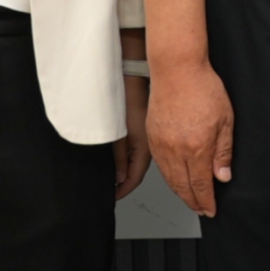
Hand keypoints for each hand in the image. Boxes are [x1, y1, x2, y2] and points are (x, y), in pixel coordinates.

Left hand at [114, 72, 152, 200]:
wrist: (138, 73)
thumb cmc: (130, 97)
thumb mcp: (121, 132)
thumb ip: (120, 157)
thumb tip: (120, 178)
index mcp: (146, 148)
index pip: (135, 178)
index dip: (124, 190)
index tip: (114, 196)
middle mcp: (154, 146)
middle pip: (140, 172)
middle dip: (129, 184)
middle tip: (116, 193)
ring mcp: (155, 137)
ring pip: (143, 162)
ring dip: (132, 172)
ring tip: (119, 181)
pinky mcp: (152, 128)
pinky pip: (144, 151)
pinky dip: (134, 159)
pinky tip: (127, 160)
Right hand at [149, 60, 235, 217]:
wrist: (177, 69)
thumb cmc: (203, 88)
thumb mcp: (226, 120)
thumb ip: (223, 151)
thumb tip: (222, 176)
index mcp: (197, 147)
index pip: (200, 185)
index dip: (206, 201)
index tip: (210, 209)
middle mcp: (176, 150)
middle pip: (182, 186)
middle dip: (192, 202)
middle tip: (200, 209)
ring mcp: (161, 144)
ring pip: (169, 178)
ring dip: (180, 192)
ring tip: (189, 199)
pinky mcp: (152, 136)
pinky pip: (160, 165)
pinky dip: (168, 178)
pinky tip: (175, 179)